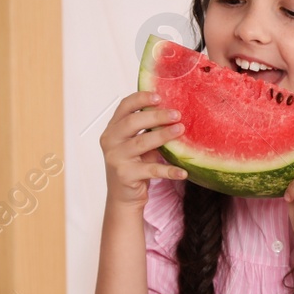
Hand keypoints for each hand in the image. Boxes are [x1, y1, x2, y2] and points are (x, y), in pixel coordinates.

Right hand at [98, 90, 187, 206]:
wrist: (123, 196)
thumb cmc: (133, 165)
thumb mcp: (136, 144)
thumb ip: (146, 129)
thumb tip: (173, 113)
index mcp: (113, 129)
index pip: (124, 107)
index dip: (141, 99)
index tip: (159, 96)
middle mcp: (111, 141)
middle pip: (133, 122)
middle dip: (156, 116)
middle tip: (176, 114)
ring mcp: (116, 158)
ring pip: (142, 142)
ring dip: (163, 135)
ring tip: (180, 130)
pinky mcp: (126, 175)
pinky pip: (151, 170)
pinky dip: (169, 170)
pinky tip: (182, 172)